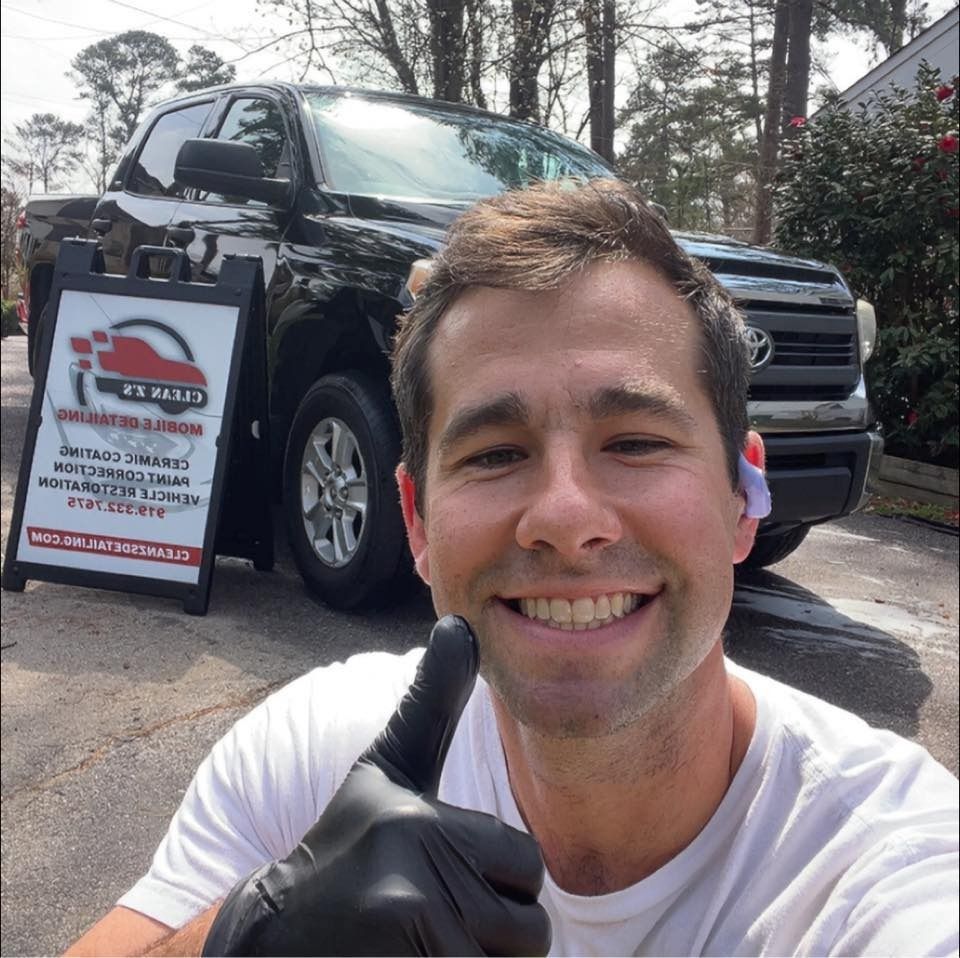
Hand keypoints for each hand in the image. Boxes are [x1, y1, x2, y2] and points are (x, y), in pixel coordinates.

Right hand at [202, 615, 550, 956]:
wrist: (271, 937)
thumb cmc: (345, 844)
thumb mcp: (388, 770)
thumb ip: (432, 701)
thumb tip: (460, 622)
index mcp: (418, 824)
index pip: (528, 865)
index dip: (500, 879)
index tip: (444, 875)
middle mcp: (412, 884)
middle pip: (530, 928)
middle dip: (497, 930)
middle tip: (436, 918)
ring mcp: (404, 942)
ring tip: (424, 941)